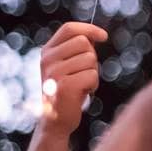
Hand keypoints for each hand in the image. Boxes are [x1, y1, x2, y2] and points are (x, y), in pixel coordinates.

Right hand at [38, 22, 107, 136]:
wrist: (56, 122)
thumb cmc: (68, 91)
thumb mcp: (68, 66)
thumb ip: (78, 50)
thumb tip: (97, 35)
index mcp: (47, 51)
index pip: (69, 29)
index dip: (89, 29)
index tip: (104, 36)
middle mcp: (47, 60)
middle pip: (84, 43)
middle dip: (92, 58)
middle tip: (83, 73)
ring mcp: (54, 72)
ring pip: (90, 60)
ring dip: (93, 74)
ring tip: (81, 85)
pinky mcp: (64, 86)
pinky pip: (92, 76)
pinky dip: (93, 85)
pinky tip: (82, 93)